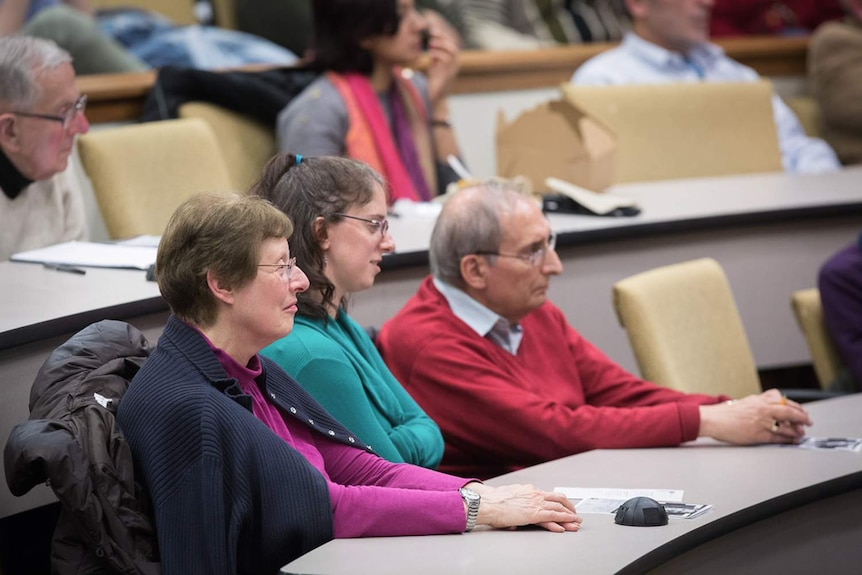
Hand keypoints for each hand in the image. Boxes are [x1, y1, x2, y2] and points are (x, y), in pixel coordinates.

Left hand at [422, 10, 459, 108]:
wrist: (436, 97)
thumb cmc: (435, 81)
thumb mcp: (435, 64)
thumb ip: (436, 54)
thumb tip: (432, 41)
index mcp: (453, 59)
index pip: (452, 41)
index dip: (444, 33)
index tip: (434, 28)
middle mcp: (455, 63)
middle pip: (454, 43)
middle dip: (443, 36)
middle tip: (432, 33)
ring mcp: (453, 69)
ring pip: (452, 50)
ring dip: (441, 44)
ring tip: (431, 44)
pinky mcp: (448, 74)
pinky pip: (446, 60)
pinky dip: (438, 54)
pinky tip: (431, 55)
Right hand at [465, 482, 581, 532]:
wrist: (487, 502)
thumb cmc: (494, 500)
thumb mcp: (509, 495)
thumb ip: (517, 499)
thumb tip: (517, 506)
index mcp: (529, 490)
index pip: (549, 495)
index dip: (559, 502)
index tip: (565, 507)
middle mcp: (534, 494)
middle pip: (558, 500)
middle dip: (569, 508)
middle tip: (575, 515)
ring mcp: (535, 503)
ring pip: (558, 508)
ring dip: (569, 517)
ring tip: (575, 523)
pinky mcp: (533, 513)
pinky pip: (551, 517)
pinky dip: (560, 522)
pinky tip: (565, 527)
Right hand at [698, 389, 811, 444]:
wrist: (713, 419)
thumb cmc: (725, 412)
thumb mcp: (745, 402)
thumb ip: (759, 403)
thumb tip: (771, 407)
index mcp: (759, 400)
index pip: (783, 400)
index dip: (795, 406)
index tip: (800, 410)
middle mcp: (763, 409)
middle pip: (789, 411)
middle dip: (802, 417)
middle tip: (807, 421)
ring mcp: (762, 422)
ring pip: (786, 426)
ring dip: (796, 430)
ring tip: (801, 433)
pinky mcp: (758, 434)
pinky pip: (778, 437)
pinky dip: (787, 439)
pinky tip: (792, 440)